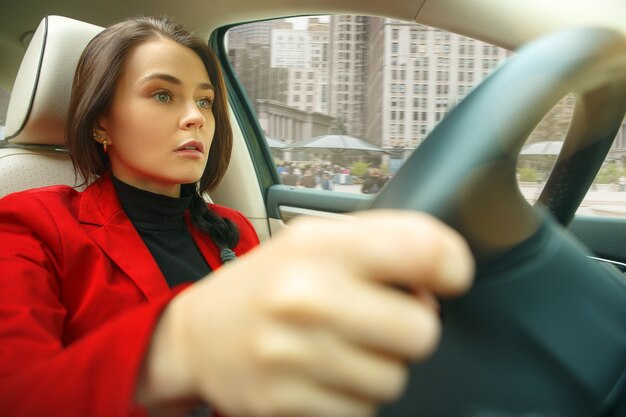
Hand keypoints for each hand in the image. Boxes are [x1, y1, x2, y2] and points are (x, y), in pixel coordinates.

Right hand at [140, 210, 473, 416]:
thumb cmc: (266, 283)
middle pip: (421, 331)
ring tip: (341, 345)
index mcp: (320, 247)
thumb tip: (443, 269)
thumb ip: (378, 244)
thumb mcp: (314, 241)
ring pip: (394, 379)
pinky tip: (322, 373)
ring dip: (379, 365)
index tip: (445, 277)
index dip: (451, 266)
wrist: (199, 336)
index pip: (422, 249)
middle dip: (409, 327)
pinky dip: (351, 396)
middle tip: (378, 318)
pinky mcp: (285, 405)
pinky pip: (361, 411)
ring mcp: (294, 357)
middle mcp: (307, 299)